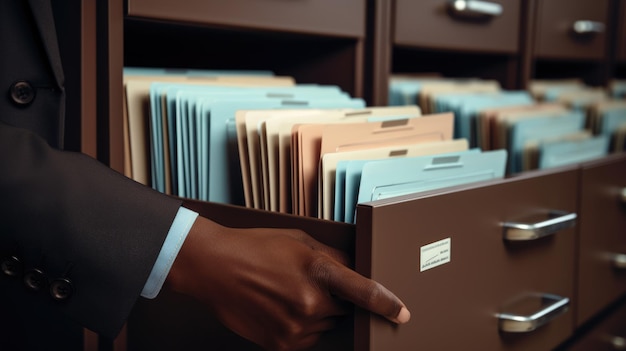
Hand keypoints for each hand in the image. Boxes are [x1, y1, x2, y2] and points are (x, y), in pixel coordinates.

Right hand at [166, 215, 409, 350]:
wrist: (215, 267)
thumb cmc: (256, 247)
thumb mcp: (299, 241)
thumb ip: (332, 258)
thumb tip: (355, 270)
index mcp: (318, 271)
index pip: (364, 292)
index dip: (388, 304)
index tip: (403, 314)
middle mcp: (311, 303)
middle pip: (342, 310)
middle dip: (333, 298)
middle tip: (305, 282)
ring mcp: (296, 328)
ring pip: (325, 325)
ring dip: (316, 313)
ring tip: (286, 293)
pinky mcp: (282, 344)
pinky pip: (307, 338)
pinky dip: (301, 326)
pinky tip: (279, 307)